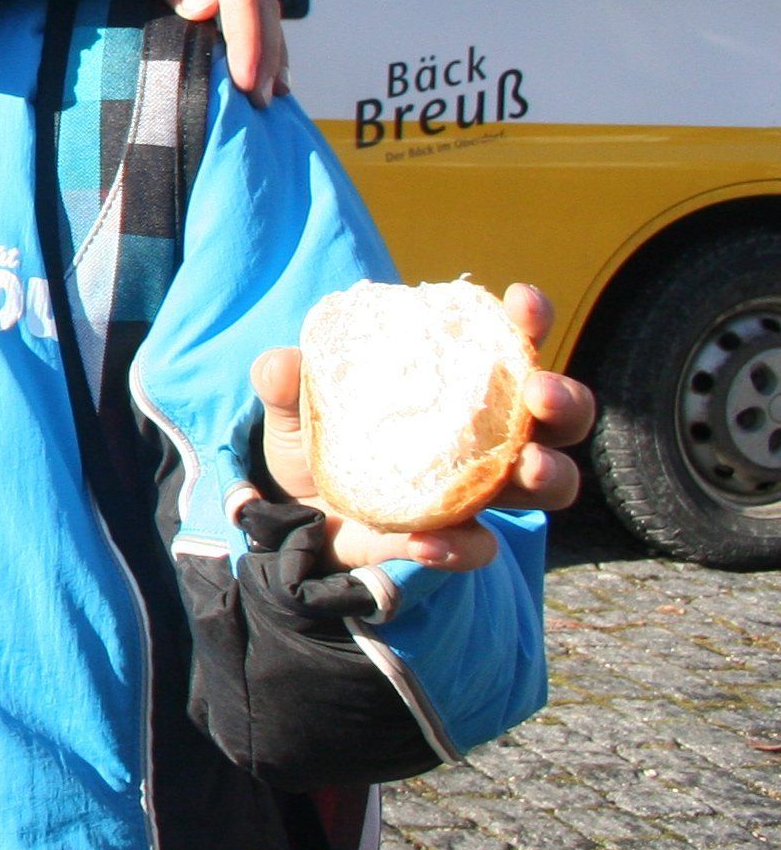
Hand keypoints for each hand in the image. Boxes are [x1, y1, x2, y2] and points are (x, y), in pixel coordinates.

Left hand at [83, 0, 283, 97]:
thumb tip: (206, 11)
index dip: (248, 42)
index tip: (247, 83)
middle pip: (261, 3)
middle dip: (267, 53)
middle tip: (263, 102)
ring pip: (256, 1)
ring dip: (268, 44)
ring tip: (271, 91)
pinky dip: (252, 27)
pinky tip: (252, 52)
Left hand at [250, 283, 592, 573]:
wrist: (299, 517)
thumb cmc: (322, 442)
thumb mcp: (293, 407)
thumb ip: (285, 381)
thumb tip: (283, 363)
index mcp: (462, 386)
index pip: (512, 346)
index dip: (528, 321)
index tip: (522, 302)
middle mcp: (491, 436)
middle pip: (561, 417)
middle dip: (565, 400)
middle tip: (539, 391)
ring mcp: (481, 490)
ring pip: (551, 484)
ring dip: (550, 472)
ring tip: (527, 465)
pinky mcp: (457, 540)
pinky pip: (479, 547)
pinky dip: (459, 546)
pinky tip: (423, 541)